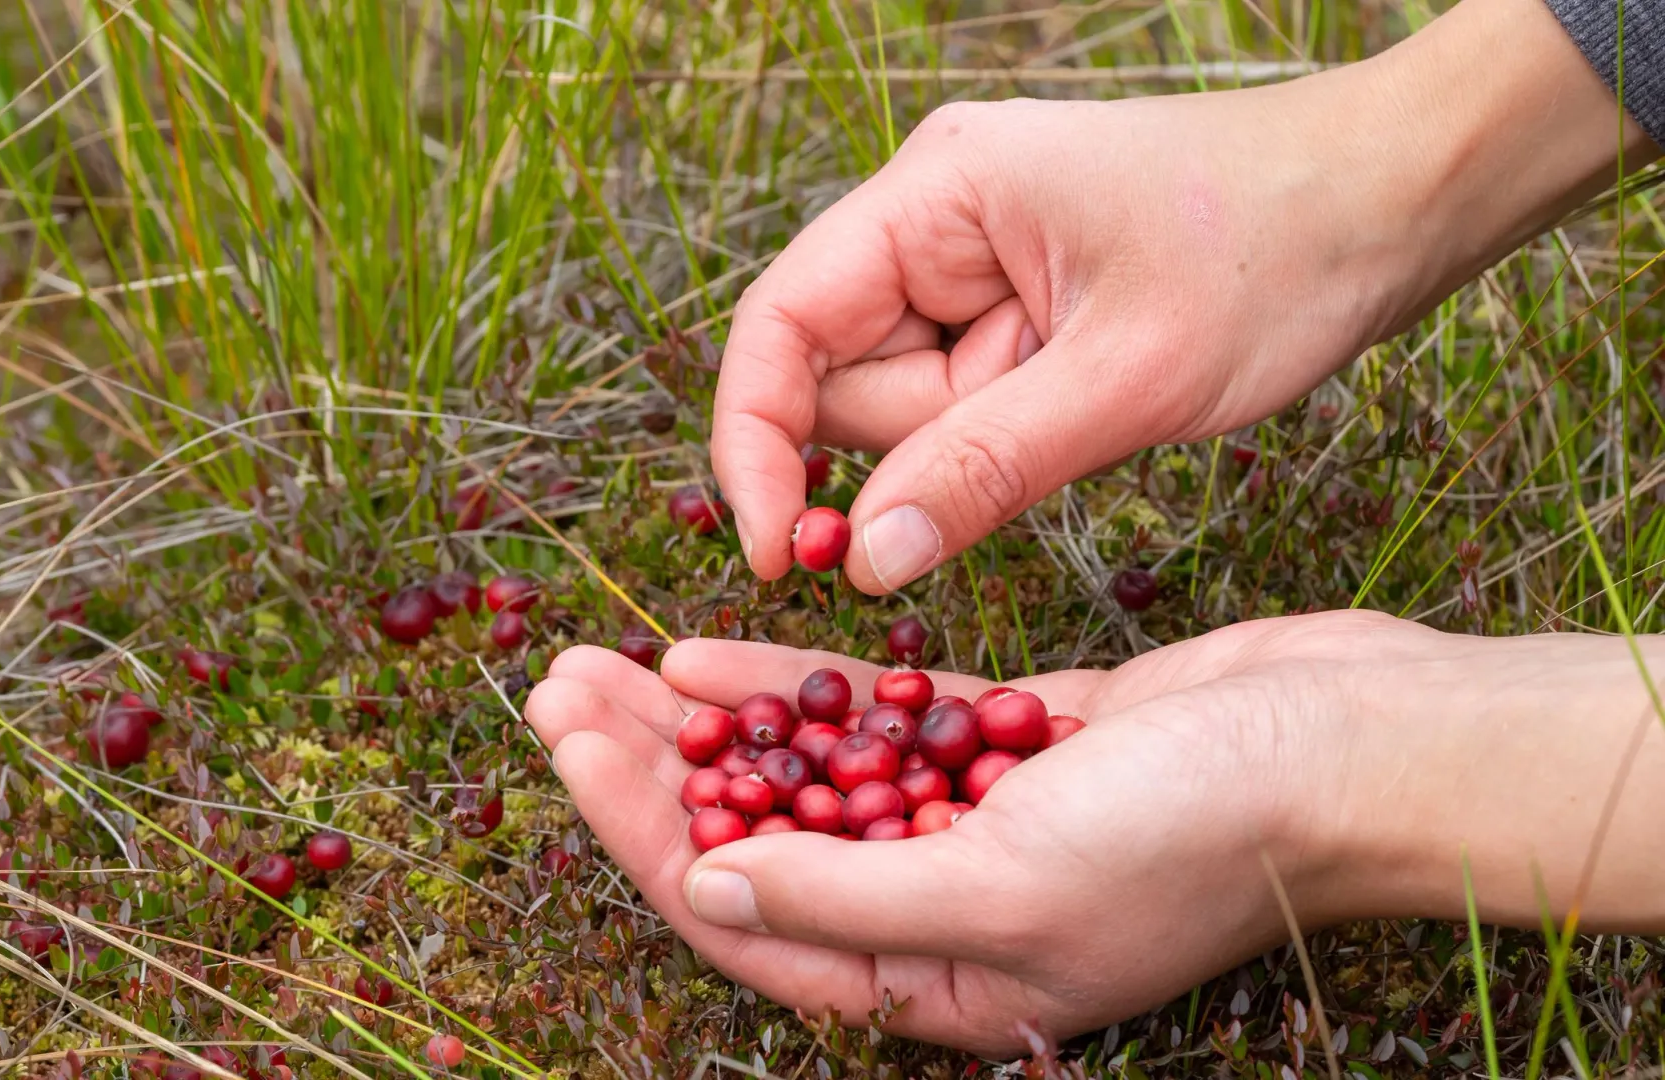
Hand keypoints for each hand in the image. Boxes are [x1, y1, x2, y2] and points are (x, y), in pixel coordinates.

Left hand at [525, 614, 1664, 1055]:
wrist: (1354, 745)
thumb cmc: (1199, 835)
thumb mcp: (1009, 886)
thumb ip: (852, 898)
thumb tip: (712, 888)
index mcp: (935, 981)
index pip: (746, 916)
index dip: (643, 833)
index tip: (571, 746)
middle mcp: (941, 912)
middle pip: (754, 841)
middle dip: (649, 771)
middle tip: (556, 688)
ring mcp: (973, 824)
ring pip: (800, 777)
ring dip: (705, 725)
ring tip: (604, 663)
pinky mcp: (1008, 747)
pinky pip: (873, 725)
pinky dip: (795, 693)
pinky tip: (712, 655)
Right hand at [712, 0, 1651, 593]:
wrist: (1395, 201)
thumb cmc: (1278, 254)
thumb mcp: (1126, 380)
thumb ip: (981, 472)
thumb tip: (860, 565)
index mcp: (936, 193)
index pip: (779, 325)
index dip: (754, 443)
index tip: (780, 555)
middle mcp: (931, 216)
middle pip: (841, 373)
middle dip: (919, 441)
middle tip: (1043, 433)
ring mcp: (969, 259)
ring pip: (904, 401)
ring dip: (978, 440)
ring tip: (1095, 398)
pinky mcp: (1009, 302)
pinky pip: (963, 399)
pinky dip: (1007, 431)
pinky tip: (1090, 402)